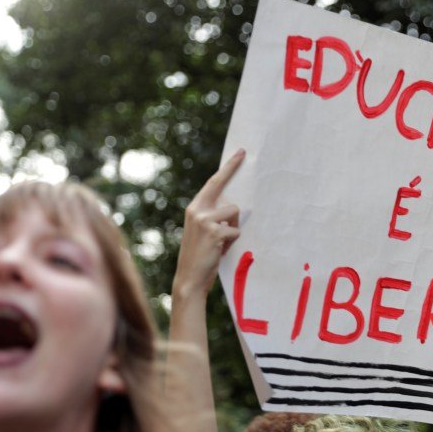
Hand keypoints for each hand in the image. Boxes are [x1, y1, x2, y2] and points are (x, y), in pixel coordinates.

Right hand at [172, 148, 244, 299]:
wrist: (189, 278)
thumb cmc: (201, 255)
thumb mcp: (204, 231)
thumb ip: (215, 216)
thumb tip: (234, 208)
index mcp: (195, 208)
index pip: (214, 183)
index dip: (228, 168)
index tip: (240, 153)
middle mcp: (197, 210)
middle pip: (223, 190)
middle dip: (233, 175)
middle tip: (243, 154)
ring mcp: (205, 220)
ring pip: (234, 213)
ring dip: (234, 229)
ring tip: (222, 242)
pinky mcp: (214, 232)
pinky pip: (235, 231)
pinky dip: (232, 242)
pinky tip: (221, 250)